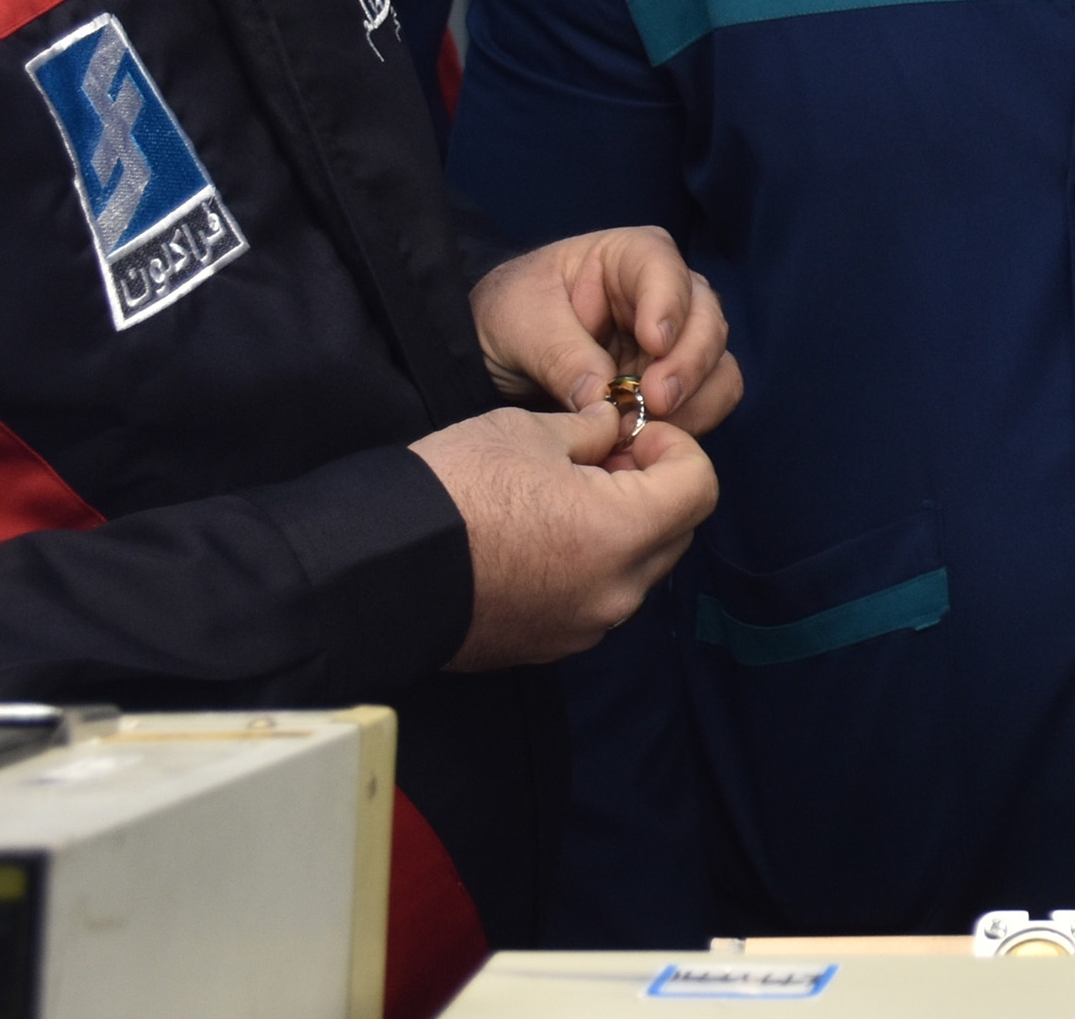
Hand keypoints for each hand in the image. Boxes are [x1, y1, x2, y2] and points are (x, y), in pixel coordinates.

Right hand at [413, 403, 718, 669]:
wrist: (374, 573)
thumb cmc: (452, 492)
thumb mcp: (525, 432)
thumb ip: (588, 428)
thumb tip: (611, 428)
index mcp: (623, 532)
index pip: (700, 487)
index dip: (675, 449)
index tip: (631, 434)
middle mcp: (616, 591)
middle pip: (676, 532)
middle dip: (652, 489)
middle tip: (601, 458)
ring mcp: (582, 626)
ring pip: (636, 569)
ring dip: (621, 529)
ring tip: (561, 496)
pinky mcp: (547, 646)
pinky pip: (594, 600)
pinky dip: (587, 565)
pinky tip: (536, 538)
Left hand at [471, 227, 740, 439]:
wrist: (499, 352)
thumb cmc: (512, 315)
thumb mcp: (521, 325)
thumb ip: (562, 356)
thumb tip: (604, 397)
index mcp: (630, 257)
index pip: (665, 270)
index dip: (667, 305)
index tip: (653, 344)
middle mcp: (669, 294)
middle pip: (707, 320)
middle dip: (688, 363)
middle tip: (657, 401)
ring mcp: (679, 340)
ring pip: (718, 364)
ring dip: (694, 399)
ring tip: (650, 426)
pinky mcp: (678, 383)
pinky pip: (709, 401)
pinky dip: (691, 422)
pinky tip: (651, 436)